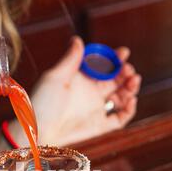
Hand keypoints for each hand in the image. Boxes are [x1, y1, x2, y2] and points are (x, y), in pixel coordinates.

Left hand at [14, 36, 141, 147]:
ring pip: (121, 97)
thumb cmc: (42, 104)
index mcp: (81, 79)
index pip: (103, 66)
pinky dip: (129, 111)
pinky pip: (120, 119)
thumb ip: (70, 60)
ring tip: (133, 81)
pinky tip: (130, 100)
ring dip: (130, 89)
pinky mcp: (99, 126)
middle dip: (126, 73)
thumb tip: (78, 40)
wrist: (38, 131)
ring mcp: (96, 110)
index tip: (123, 53)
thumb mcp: (54, 77)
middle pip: (116, 80)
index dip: (115, 59)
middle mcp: (91, 94)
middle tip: (129, 70)